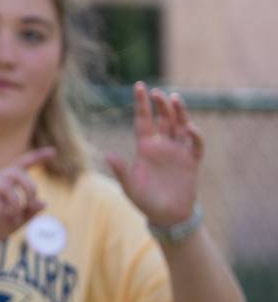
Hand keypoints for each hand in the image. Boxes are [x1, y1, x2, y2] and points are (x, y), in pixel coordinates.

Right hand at [0, 147, 51, 254]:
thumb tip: (43, 202)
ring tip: (13, 217)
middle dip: (29, 186)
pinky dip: (0, 208)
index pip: (21, 165)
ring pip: (5, 185)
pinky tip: (1, 215)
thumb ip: (28, 213)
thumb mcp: (15, 223)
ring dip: (15, 202)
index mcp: (3, 184)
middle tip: (30, 203)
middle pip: (16, 172)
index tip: (53, 152)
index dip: (37, 158)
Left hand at [105, 82, 202, 227]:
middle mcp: (162, 145)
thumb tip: (106, 154)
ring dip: (179, 113)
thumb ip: (121, 170)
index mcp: (145, 147)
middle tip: (158, 92)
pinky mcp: (192, 161)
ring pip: (180, 126)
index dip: (141, 103)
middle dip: (161, 105)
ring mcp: (178, 152)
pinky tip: (189, 128)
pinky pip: (195, 145)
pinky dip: (194, 135)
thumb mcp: (129, 186)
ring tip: (175, 99)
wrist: (166, 215)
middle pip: (163, 119)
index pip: (143, 120)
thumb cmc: (144, 201)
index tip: (139, 85)